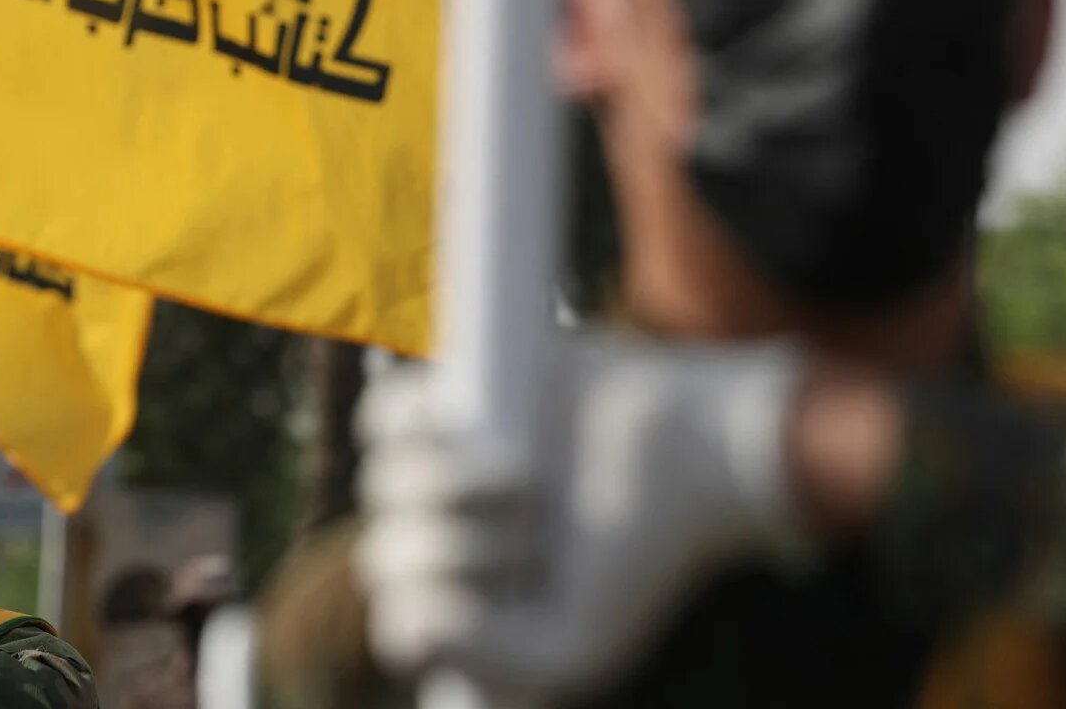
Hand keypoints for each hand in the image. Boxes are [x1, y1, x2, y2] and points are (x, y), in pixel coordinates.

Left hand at [355, 337, 806, 697]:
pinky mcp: (449, 402)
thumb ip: (493, 663)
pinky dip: (405, 426)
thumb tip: (413, 627)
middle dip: (456, 553)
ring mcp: (442, 470)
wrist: (682, 449)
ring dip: (447, 488)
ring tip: (525, 480)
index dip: (429, 611)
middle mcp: (450, 541)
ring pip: (385, 485)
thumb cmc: (638, 554)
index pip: (400, 622)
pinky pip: (382, 418)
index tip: (501, 595)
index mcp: (473, 607)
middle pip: (387, 554)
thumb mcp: (577, 646)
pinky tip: (460, 428)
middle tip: (534, 537)